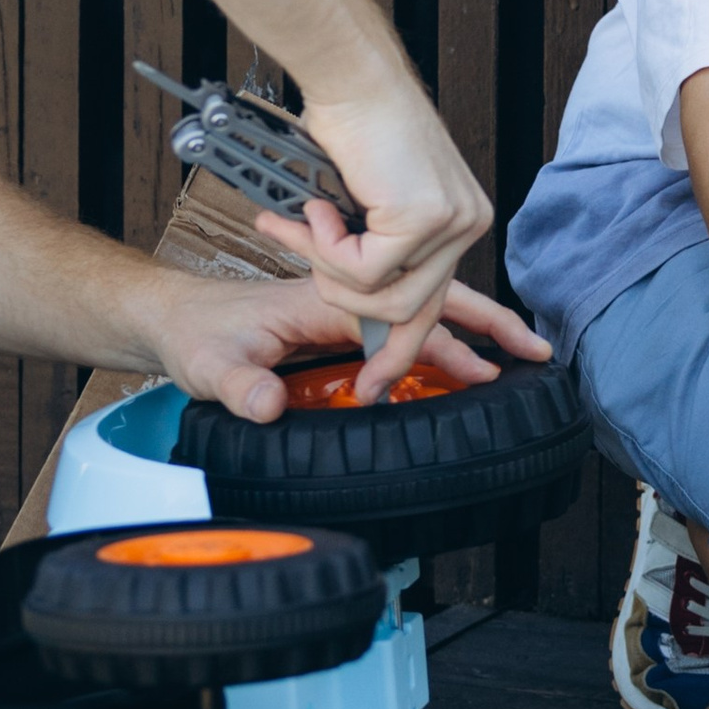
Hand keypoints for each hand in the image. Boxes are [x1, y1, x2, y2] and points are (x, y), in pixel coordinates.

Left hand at [149, 267, 552, 420]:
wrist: (172, 317)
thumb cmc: (194, 333)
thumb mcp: (209, 364)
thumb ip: (238, 387)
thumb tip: (269, 408)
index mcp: (326, 300)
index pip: (402, 316)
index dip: (446, 346)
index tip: (485, 372)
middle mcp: (345, 299)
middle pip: (431, 304)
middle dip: (488, 325)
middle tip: (536, 351)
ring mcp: (345, 311)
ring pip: (421, 314)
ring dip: (470, 333)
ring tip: (514, 361)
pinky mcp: (339, 327)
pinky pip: (399, 330)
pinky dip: (437, 343)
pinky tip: (458, 366)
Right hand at [279, 77, 495, 393]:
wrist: (348, 75)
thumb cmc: (349, 123)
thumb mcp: (362, 200)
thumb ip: (367, 245)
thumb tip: (352, 288)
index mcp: (456, 222)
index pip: (437, 302)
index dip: (402, 347)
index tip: (375, 382)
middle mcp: (464, 224)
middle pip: (414, 311)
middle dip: (364, 325)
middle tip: (324, 309)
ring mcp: (451, 221)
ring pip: (386, 298)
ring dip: (330, 270)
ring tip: (306, 225)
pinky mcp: (426, 215)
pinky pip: (367, 270)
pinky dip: (328, 247)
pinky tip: (318, 208)